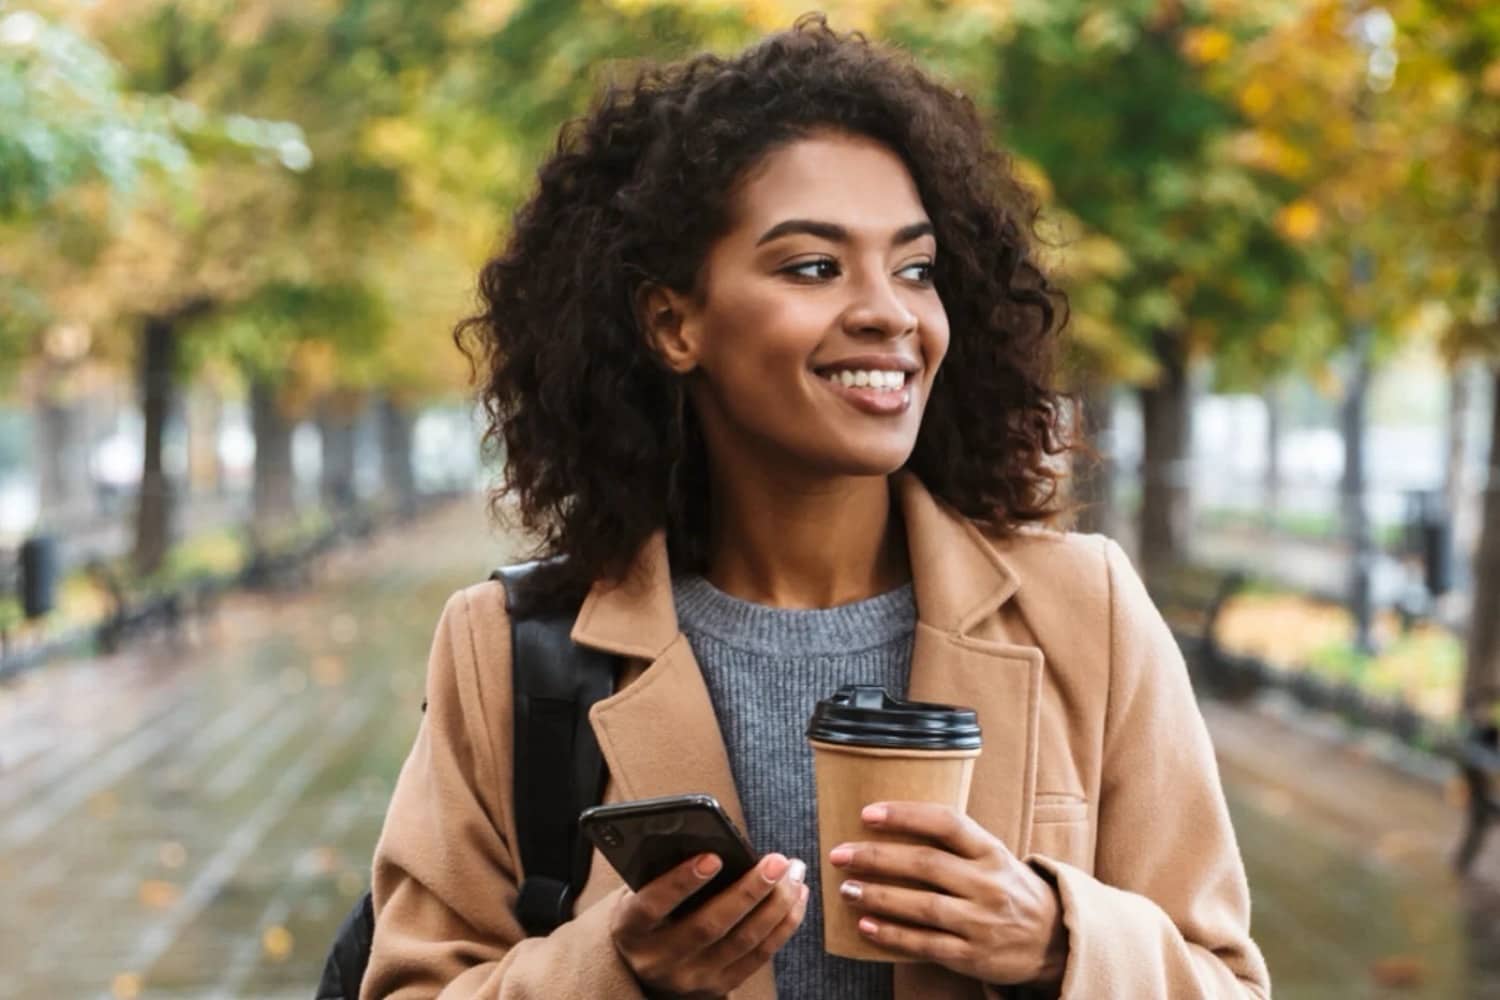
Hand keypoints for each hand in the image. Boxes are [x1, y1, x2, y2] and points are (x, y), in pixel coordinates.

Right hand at [609, 852, 809, 997]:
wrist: (644, 963)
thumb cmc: (649, 909)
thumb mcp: (640, 890)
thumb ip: (662, 869)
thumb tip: (711, 836)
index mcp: (629, 929)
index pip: (651, 906)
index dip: (681, 881)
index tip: (713, 856)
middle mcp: (657, 961)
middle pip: (709, 926)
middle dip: (749, 890)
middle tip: (777, 861)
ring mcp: (690, 979)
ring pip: (742, 941)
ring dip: (776, 905)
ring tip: (794, 873)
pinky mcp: (718, 988)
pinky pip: (759, 956)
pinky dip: (783, 925)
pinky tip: (797, 897)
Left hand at [828, 802, 1066, 986]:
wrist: (1053, 942)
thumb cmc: (1009, 890)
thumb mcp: (994, 857)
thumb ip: (955, 843)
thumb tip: (894, 821)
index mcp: (992, 851)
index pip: (947, 823)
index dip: (906, 815)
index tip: (867, 813)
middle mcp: (988, 884)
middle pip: (927, 863)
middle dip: (877, 857)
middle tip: (840, 854)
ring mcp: (981, 921)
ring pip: (923, 905)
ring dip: (879, 896)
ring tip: (847, 889)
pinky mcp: (972, 955)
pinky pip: (926, 944)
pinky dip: (893, 935)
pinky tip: (866, 926)